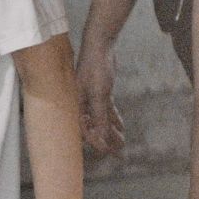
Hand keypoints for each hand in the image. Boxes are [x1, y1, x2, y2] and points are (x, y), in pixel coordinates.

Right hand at [76, 38, 126, 156]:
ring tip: (122, 143)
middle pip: (93, 127)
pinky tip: (121, 127)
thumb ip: (100, 117)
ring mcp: (91, 98)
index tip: (107, 153)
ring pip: (101, 120)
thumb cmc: (96, 68)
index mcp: (76, 105)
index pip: (84, 130)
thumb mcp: (99, 95)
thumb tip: (102, 138)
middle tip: (118, 153)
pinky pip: (106, 110)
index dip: (96, 143)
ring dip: (111, 131)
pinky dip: (114, 119)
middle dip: (105, 140)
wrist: (100, 45)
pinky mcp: (100, 92)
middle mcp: (81, 104)